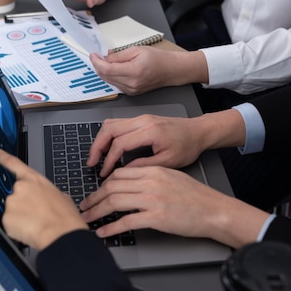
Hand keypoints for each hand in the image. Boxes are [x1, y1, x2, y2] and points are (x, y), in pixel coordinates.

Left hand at [0, 145, 87, 249]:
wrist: (61, 234)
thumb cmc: (65, 217)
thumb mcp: (62, 197)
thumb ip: (47, 193)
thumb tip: (46, 199)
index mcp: (34, 179)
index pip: (12, 163)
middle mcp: (20, 188)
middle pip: (15, 195)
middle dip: (22, 204)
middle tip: (36, 214)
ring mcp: (11, 202)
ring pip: (12, 211)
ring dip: (20, 217)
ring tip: (36, 223)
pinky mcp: (6, 218)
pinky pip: (9, 223)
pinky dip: (17, 228)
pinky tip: (30, 230)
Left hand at [79, 166, 269, 246]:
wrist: (215, 211)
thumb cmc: (197, 197)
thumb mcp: (172, 177)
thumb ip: (151, 177)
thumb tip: (129, 184)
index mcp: (154, 170)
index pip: (120, 174)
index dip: (103, 184)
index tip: (96, 193)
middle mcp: (151, 182)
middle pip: (112, 186)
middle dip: (94, 198)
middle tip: (85, 207)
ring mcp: (153, 199)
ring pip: (115, 202)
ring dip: (97, 212)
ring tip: (87, 219)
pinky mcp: (156, 218)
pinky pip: (126, 222)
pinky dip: (110, 228)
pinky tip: (103, 233)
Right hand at [87, 114, 206, 176]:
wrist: (198, 132)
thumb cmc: (188, 146)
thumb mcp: (168, 162)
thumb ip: (144, 166)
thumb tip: (123, 172)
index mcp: (150, 131)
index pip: (120, 143)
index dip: (109, 160)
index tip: (104, 173)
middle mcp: (143, 120)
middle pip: (109, 128)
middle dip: (97, 146)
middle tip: (91, 163)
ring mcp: (141, 117)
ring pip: (111, 123)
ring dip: (100, 139)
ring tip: (96, 157)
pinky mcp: (140, 119)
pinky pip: (117, 123)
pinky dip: (108, 135)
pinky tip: (107, 148)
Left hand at [89, 47, 207, 94]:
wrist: (170, 70)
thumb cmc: (158, 59)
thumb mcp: (137, 50)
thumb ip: (119, 55)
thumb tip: (105, 58)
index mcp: (133, 71)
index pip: (107, 69)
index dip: (97, 62)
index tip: (93, 55)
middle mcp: (131, 84)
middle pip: (106, 76)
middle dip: (98, 66)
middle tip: (96, 56)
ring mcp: (131, 90)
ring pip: (109, 81)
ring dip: (104, 71)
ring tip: (105, 61)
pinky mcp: (131, 93)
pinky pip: (116, 84)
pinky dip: (111, 76)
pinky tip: (113, 69)